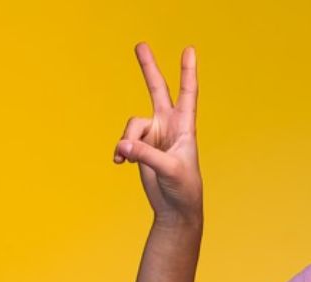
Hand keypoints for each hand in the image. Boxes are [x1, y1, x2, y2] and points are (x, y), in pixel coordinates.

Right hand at [114, 42, 202, 225]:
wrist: (175, 208)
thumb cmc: (183, 189)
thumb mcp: (169, 170)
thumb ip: (146, 155)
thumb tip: (123, 145)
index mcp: (184, 127)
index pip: (188, 94)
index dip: (188, 71)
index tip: (189, 50)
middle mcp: (168, 126)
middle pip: (157, 90)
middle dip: (148, 68)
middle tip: (140, 45)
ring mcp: (153, 135)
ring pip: (132, 126)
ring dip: (128, 141)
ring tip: (127, 159)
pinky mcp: (140, 148)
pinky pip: (124, 141)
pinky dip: (121, 151)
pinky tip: (120, 163)